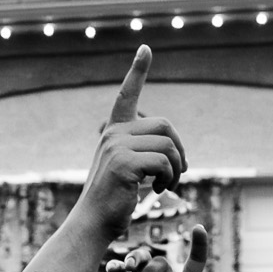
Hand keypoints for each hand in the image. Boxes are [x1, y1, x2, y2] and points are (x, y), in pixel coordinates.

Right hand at [70, 47, 185, 245]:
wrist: (93, 223)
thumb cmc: (112, 201)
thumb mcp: (126, 169)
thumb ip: (142, 151)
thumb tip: (175, 150)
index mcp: (113, 132)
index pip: (127, 95)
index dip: (137, 71)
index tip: (145, 48)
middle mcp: (113, 134)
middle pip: (164, 125)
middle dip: (179, 149)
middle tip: (178, 173)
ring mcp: (117, 147)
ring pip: (168, 145)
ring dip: (176, 169)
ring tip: (166, 186)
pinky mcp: (124, 163)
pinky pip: (164, 162)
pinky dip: (169, 178)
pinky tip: (158, 191)